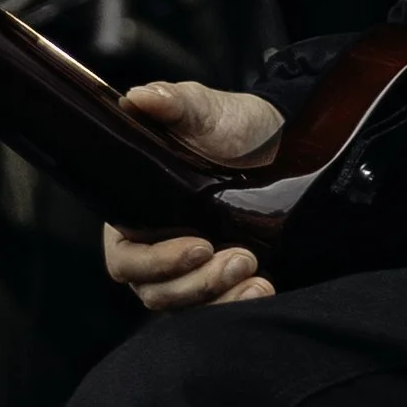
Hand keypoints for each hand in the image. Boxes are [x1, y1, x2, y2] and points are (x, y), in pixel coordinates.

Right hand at [102, 80, 285, 311]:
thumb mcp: (202, 108)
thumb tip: (140, 97)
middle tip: (240, 258)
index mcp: (137, 214)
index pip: (125, 259)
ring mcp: (189, 271)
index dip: (156, 262)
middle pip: (156, 292)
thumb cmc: (228, 124)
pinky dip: (240, 305)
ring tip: (255, 276)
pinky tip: (264, 289)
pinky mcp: (222, 281)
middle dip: (197, 284)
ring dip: (221, 298)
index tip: (199, 244)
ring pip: (188, 307)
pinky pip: (219, 309)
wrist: (281, 139)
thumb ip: (170, 102)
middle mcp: (157, 248)